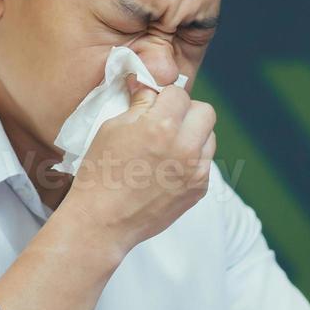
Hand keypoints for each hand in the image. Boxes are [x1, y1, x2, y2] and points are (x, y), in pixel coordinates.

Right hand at [63, 75, 215, 256]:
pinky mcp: (199, 189)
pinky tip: (168, 169)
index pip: (179, 93)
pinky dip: (191, 160)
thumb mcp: (112, 128)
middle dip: (187, 112)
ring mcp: (196, 171)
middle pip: (206, 112)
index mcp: (161, 126)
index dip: (165, 97)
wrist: (103, 222)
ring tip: (168, 147)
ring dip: (193, 136)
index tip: (155, 105)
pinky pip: (205, 163)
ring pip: (209, 138)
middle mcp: (185, 147)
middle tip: (167, 122)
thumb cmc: (100, 173)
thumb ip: (139, 104)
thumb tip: (149, 86)